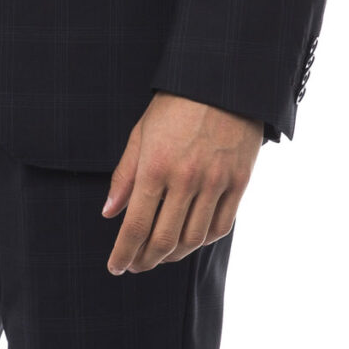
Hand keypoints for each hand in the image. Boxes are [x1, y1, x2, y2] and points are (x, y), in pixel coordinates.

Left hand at [101, 92, 262, 272]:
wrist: (223, 81)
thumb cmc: (176, 105)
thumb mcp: (141, 134)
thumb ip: (124, 176)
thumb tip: (109, 214)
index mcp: (155, 168)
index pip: (135, 226)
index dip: (123, 253)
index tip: (115, 266)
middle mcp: (186, 180)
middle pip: (164, 240)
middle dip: (145, 261)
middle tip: (135, 266)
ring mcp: (216, 183)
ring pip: (193, 239)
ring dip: (173, 256)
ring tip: (160, 257)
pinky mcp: (239, 182)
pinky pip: (221, 226)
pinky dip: (203, 241)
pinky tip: (190, 241)